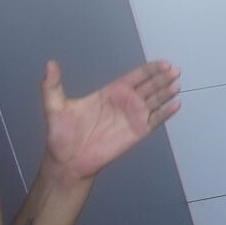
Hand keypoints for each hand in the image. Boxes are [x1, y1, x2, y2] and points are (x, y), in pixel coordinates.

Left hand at [41, 60, 179, 183]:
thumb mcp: (54, 107)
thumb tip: (49, 63)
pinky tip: (176, 104)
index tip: (163, 63)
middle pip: (150, 85)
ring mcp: (134, 116)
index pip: (136, 76)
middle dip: (163, 77)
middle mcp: (126, 101)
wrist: (68, 161)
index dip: (150, 69)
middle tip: (175, 70)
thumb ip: (52, 85)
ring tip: (176, 84)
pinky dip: (167, 112)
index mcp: (111, 92)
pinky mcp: (139, 132)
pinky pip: (157, 120)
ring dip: (167, 92)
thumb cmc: (62, 134)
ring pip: (156, 100)